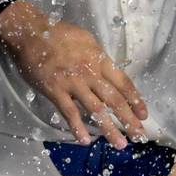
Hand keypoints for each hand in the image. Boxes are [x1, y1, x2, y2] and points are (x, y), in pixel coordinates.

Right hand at [0, 1, 146, 147]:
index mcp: (100, 59)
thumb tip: (108, 73)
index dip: (135, 100)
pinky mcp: (55, 91)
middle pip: (114, 99)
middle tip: (139, 135)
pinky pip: (69, 112)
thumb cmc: (59, 34)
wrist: (31, 32)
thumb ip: (98, 58)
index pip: (123, 83)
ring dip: (109, 128)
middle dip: (129, 119)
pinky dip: (78, 127)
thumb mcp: (86, 40)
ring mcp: (73, 83)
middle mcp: (90, 73)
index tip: (144, 115)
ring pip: (96, 109)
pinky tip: (85, 140)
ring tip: (120, 143)